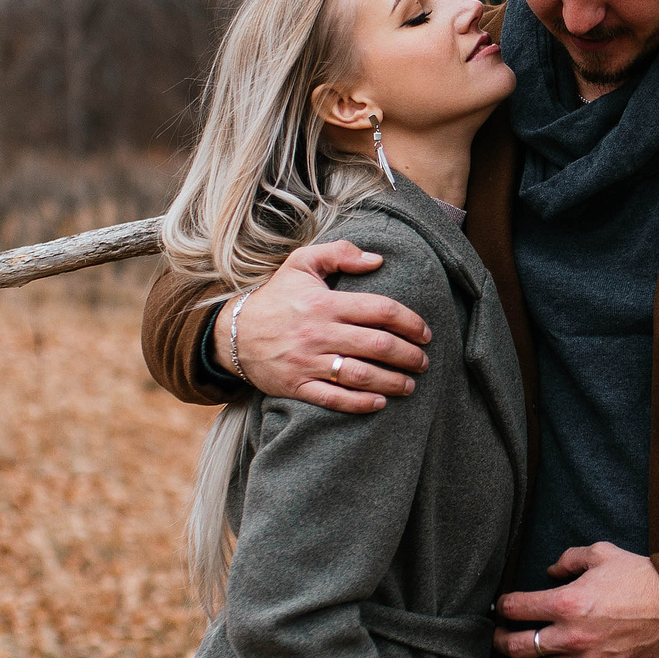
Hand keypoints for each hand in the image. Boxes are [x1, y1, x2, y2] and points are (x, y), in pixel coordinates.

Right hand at [215, 240, 432, 412]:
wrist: (233, 333)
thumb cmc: (276, 297)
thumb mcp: (301, 264)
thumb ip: (339, 254)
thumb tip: (377, 260)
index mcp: (324, 303)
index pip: (379, 310)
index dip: (409, 322)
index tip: (425, 332)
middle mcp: (319, 333)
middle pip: (377, 345)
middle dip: (408, 355)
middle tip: (423, 361)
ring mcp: (307, 362)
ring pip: (360, 375)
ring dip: (392, 382)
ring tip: (410, 385)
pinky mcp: (296, 386)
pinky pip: (334, 399)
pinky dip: (360, 403)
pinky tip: (380, 402)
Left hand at [495, 544, 658, 657]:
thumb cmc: (641, 577)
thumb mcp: (601, 554)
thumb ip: (568, 559)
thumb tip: (549, 572)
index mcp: (567, 602)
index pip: (516, 609)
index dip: (503, 606)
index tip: (503, 606)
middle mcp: (571, 635)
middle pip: (516, 647)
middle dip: (501, 641)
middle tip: (500, 636)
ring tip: (523, 657)